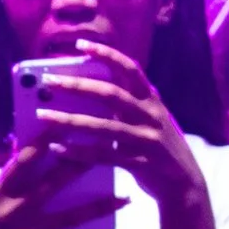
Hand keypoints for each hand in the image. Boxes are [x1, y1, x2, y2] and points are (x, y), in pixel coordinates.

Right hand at [0, 144, 119, 228]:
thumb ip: (6, 176)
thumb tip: (22, 146)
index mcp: (0, 192)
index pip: (25, 160)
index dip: (46, 140)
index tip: (67, 121)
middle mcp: (14, 211)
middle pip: (54, 184)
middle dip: (81, 165)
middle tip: (107, 150)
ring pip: (70, 218)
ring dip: (99, 207)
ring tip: (123, 199)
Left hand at [12, 44, 200, 209]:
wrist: (185, 184)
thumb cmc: (158, 148)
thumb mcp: (148, 119)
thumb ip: (127, 104)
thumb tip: (88, 88)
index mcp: (152, 100)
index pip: (130, 69)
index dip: (107, 54)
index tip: (81, 44)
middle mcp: (151, 115)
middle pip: (111, 94)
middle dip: (78, 85)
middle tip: (49, 82)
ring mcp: (148, 139)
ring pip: (104, 127)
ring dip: (70, 120)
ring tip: (43, 115)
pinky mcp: (142, 163)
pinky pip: (105, 156)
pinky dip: (79, 152)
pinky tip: (58, 148)